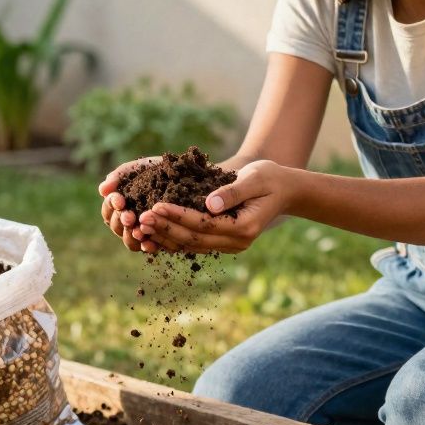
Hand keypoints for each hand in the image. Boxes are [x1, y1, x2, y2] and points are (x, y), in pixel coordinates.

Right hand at [98, 156, 168, 252]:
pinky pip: (148, 248)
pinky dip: (147, 246)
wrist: (189, 175)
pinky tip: (150, 243)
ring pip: (129, 241)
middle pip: (116, 226)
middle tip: (129, 217)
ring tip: (137, 230)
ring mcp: (143, 231)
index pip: (108, 209)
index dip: (111, 205)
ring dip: (131, 236)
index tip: (120, 200)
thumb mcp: (138, 168)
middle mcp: (129, 220)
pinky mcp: (159, 239)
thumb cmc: (160, 170)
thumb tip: (101, 190)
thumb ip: (119, 176)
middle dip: (121, 221)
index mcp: (121, 204)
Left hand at [137, 159, 294, 253]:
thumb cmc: (269, 179)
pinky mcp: (222, 242)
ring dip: (164, 236)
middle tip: (140, 217)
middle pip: (193, 239)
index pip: (204, 225)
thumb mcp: (255, 178)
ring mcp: (230, 245)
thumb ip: (232, 191)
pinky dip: (173, 238)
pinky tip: (153, 231)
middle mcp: (236, 242)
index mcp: (244, 227)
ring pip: (190, 246)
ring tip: (140, 225)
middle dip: (165, 228)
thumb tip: (209, 204)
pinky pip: (193, 244)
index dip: (178, 215)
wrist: (284, 190)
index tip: (156, 205)